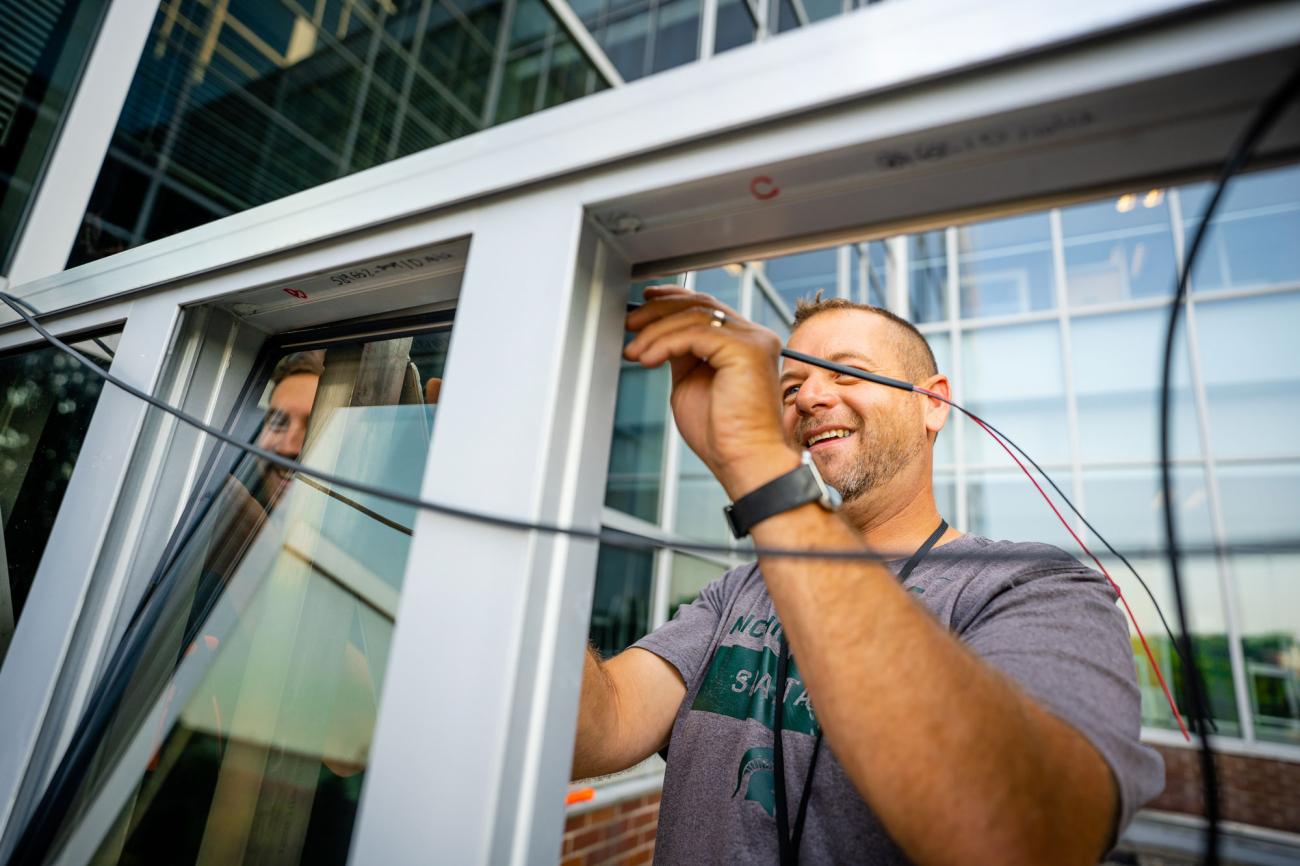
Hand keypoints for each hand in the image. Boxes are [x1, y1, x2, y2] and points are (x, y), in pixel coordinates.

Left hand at [624, 286, 798, 497]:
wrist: (743, 461)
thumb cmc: (721, 433)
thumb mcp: (689, 382)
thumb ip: (680, 354)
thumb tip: (657, 333)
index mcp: (742, 341)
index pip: (706, 306)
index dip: (672, 298)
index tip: (644, 303)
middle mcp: (753, 336)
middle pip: (700, 304)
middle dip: (658, 310)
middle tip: (630, 325)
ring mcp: (753, 340)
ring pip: (695, 316)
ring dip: (655, 331)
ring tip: (634, 352)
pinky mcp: (746, 350)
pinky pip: (696, 333)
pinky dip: (665, 343)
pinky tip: (648, 359)